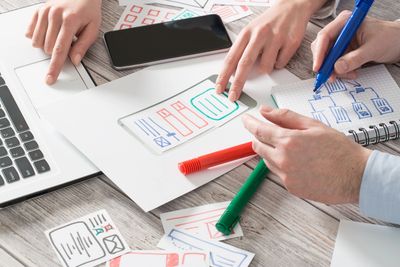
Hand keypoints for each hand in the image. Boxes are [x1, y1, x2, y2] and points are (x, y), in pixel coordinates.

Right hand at [26, 0, 101, 84]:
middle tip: (68, 41)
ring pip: (38, 42)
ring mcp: (45, 11)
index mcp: (70, 21)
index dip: (55, 67)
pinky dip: (38, 37)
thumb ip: (83, 45)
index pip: (60, 50)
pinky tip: (48, 33)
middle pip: (48, 48)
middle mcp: (55, 15)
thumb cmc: (88, 10)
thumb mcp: (93, 28)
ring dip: (48, 45)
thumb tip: (75, 60)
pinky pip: (31, 31)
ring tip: (60, 36)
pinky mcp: (39, 10)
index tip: (50, 78)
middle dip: (57, 51)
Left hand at [216, 0, 326, 100]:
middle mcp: (259, 34)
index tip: (219, 88)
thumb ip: (242, 51)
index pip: (231, 58)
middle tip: (233, 96)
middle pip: (245, 64)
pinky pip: (280, 64)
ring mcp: (276, 38)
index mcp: (246, 33)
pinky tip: (280, 51)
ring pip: (265, 68)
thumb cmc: (268, 22)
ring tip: (269, 55)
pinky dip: (279, 62)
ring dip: (266, 68)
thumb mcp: (250, 32)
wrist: (292, 6)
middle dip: (238, 84)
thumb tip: (232, 73)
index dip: (224, 76)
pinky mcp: (290, 42)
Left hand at [242, 106, 371, 203]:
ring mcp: (286, 175)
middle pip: (258, 146)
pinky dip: (281, 165)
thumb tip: (266, 111)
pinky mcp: (291, 187)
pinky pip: (278, 173)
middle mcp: (283, 159)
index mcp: (288, 141)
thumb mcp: (313, 125)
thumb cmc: (339, 150)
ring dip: (271, 151)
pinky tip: (298, 161)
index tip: (245, 120)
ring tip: (291, 147)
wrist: (356, 176)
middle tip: (264, 131)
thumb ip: (286, 117)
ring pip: (267, 160)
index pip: (259, 130)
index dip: (250, 123)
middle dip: (258, 137)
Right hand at [312, 11, 399, 80]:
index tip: (319, 68)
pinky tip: (352, 72)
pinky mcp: (344, 51)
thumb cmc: (390, 38)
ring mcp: (341, 41)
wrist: (399, 43)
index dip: (319, 53)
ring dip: (335, 70)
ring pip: (327, 58)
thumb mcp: (373, 48)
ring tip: (349, 74)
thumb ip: (355, 58)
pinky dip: (341, 71)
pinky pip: (335, 63)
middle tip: (330, 77)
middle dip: (326, 64)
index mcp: (345, 22)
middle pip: (322, 48)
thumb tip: (337, 67)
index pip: (325, 36)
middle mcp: (340, 31)